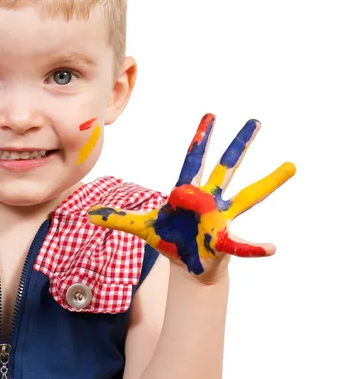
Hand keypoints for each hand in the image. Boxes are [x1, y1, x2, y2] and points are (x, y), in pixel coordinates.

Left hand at [87, 114, 294, 282]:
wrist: (185, 263)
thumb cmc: (169, 239)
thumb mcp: (140, 227)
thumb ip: (117, 218)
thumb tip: (88, 214)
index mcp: (187, 191)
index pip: (194, 159)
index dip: (201, 138)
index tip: (211, 115)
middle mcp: (209, 199)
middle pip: (225, 166)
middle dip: (238, 144)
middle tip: (255, 121)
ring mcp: (221, 218)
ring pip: (248, 196)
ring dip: (268, 182)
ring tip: (290, 167)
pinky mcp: (224, 241)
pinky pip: (240, 244)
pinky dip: (254, 247)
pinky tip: (270, 247)